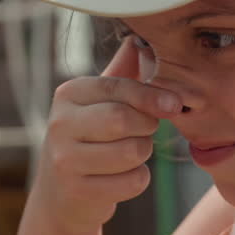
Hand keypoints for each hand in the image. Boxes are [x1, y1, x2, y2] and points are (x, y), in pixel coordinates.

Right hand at [32, 36, 181, 234]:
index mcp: (68, 94)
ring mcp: (65, 158)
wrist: (62, 195)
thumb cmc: (90, 138)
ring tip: (129, 153)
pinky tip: (121, 177)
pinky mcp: (77, 190)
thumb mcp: (99, 102)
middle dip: (146, 127)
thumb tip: (140, 39)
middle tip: (145, 130)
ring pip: (132, 152)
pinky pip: (132, 182)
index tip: (175, 104)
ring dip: (143, 154)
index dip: (152, 95)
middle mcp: (59, 123)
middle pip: (124, 119)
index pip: (118, 87)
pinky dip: (137, 180)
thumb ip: (122, 72)